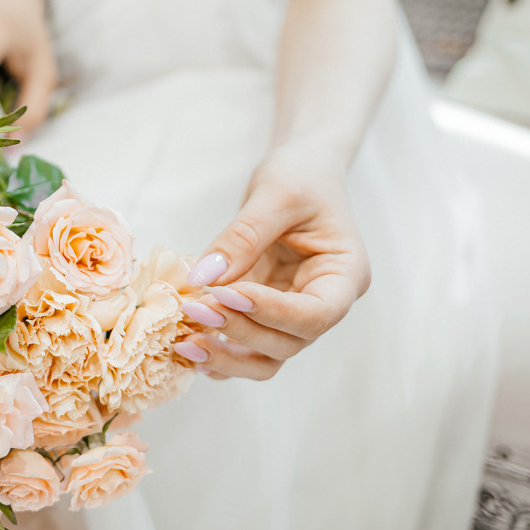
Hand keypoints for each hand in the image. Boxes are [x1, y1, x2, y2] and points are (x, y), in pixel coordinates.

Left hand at [173, 146, 370, 379]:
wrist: (299, 171)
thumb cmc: (301, 175)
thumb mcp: (276, 194)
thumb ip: (243, 237)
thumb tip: (204, 279)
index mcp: (345, 276)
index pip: (315, 315)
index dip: (270, 312)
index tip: (225, 294)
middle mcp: (323, 304)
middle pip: (288, 343)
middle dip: (239, 332)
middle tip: (193, 309)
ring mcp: (293, 314)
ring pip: (266, 358)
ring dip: (226, 357)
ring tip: (184, 343)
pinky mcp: (265, 314)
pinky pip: (245, 348)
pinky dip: (218, 353)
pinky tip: (186, 346)